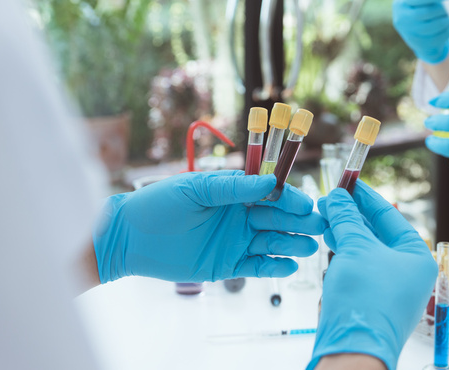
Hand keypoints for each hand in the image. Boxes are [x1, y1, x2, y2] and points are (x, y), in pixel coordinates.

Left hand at [93, 170, 325, 283]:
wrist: (129, 238)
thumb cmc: (159, 204)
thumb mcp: (195, 188)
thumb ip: (233, 187)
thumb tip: (270, 182)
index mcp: (235, 193)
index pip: (271, 193)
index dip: (289, 197)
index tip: (306, 203)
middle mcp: (240, 216)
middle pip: (278, 218)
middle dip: (299, 221)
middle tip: (319, 225)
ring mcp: (236, 241)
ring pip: (273, 243)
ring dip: (292, 244)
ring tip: (309, 247)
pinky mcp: (229, 265)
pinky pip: (257, 267)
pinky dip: (273, 267)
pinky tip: (288, 266)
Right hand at [310, 182, 436, 369]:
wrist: (353, 350)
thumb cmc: (365, 300)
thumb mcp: (356, 249)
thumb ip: (347, 219)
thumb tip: (338, 196)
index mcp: (417, 258)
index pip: (390, 216)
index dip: (366, 197)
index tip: (348, 182)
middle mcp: (408, 273)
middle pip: (377, 233)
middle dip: (352, 216)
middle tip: (330, 199)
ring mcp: (390, 290)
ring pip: (365, 252)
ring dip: (345, 234)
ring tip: (325, 218)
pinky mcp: (371, 302)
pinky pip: (358, 270)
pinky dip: (343, 256)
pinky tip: (329, 244)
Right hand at [392, 0, 448, 63]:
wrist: (415, 30)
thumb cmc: (420, 3)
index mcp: (402, 2)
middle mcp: (401, 19)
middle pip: (427, 14)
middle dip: (445, 8)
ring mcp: (409, 34)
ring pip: (434, 26)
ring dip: (448, 19)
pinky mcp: (419, 45)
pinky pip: (438, 37)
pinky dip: (447, 30)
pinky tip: (448, 24)